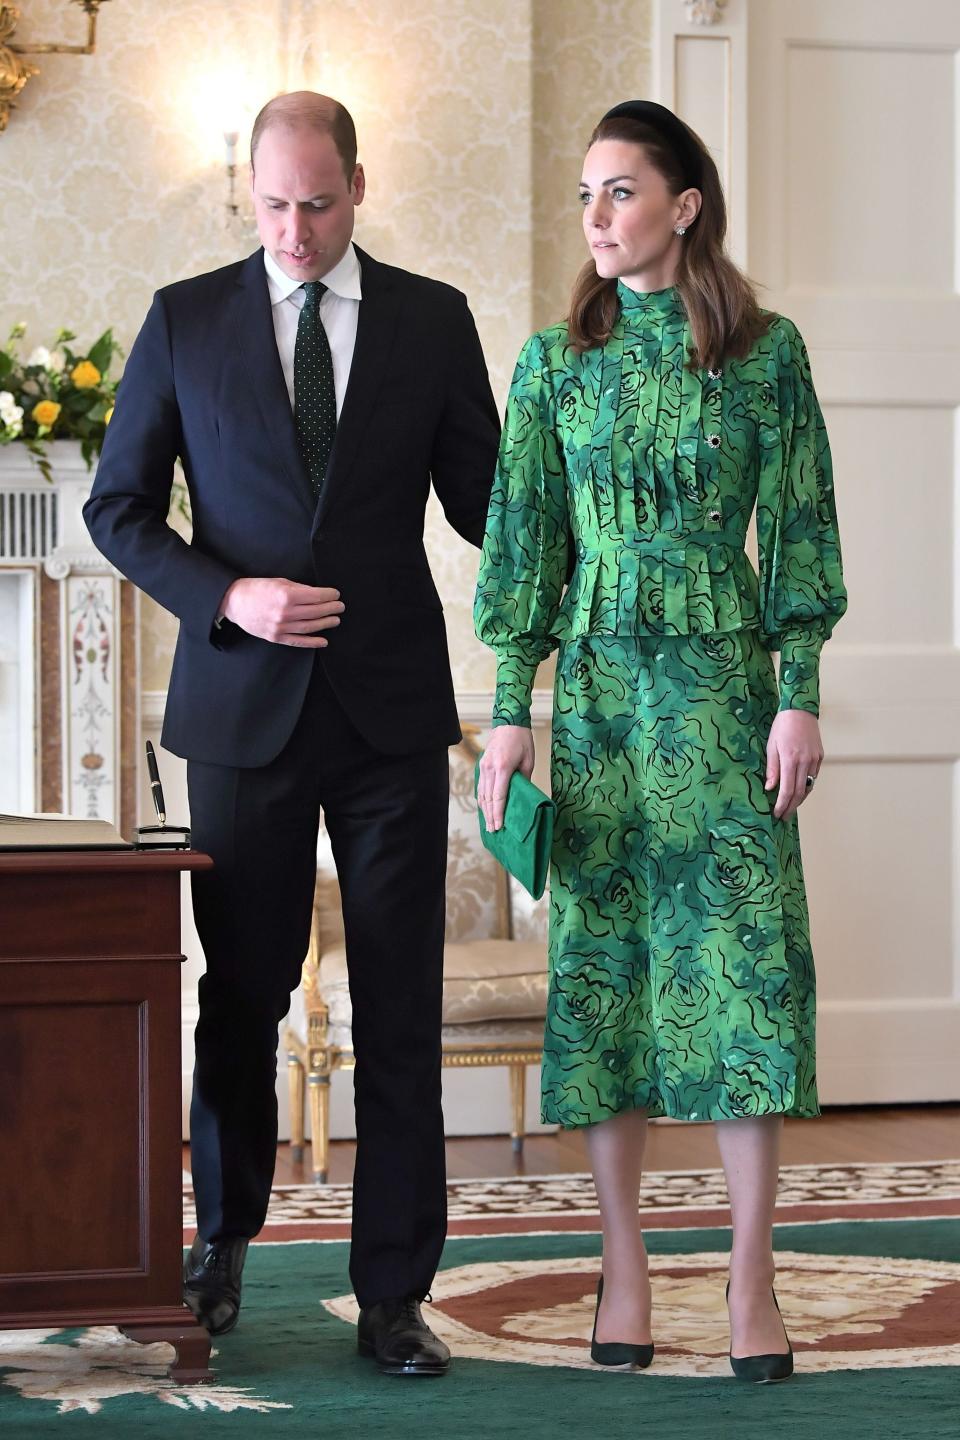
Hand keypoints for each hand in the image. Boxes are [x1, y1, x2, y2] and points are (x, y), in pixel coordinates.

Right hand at [219, 578, 343, 646]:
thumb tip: (317, 594)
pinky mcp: (276, 637)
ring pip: (310, 627)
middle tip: (340, 607)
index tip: (336, 594)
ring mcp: (280, 627)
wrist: (234, 602)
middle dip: (331, 609)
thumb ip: (299, 589)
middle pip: (316, 612)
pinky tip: (323, 641)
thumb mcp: (279, 582)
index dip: (329, 595)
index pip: (316, 596)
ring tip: (335, 620)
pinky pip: (298, 641)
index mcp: (286, 595)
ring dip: (326, 624)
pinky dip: (312, 642)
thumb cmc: (256, 589)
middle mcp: (285, 612)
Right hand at [477, 725, 534, 830]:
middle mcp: (490, 768)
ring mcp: (483, 767)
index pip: (499, 796)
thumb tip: (522, 796)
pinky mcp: (481, 765)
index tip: (499, 826)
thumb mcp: (529, 760)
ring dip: (485, 810)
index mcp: (503, 767)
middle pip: (488, 798)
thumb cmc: (522, 740)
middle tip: (493, 831)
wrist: (508, 721)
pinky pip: (480, 786)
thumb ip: (524, 779)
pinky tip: (485, 808)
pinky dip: (482, 799)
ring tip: (488, 824)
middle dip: (490, 816)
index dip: (498, 813)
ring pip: (482, 793)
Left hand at [765, 709, 823, 820]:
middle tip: (783, 816)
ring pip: (809, 786)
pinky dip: (806, 786)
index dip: (782, 804)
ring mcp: (815, 759)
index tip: (776, 813)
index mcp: (790, 759)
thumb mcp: (771, 746)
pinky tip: (799, 791)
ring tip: (790, 807)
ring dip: (800, 799)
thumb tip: (770, 788)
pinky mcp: (820, 757)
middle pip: (800, 792)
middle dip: (791, 807)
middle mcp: (805, 761)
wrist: (800, 710)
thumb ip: (772, 768)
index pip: (787, 789)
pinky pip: (813, 776)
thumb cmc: (782, 726)